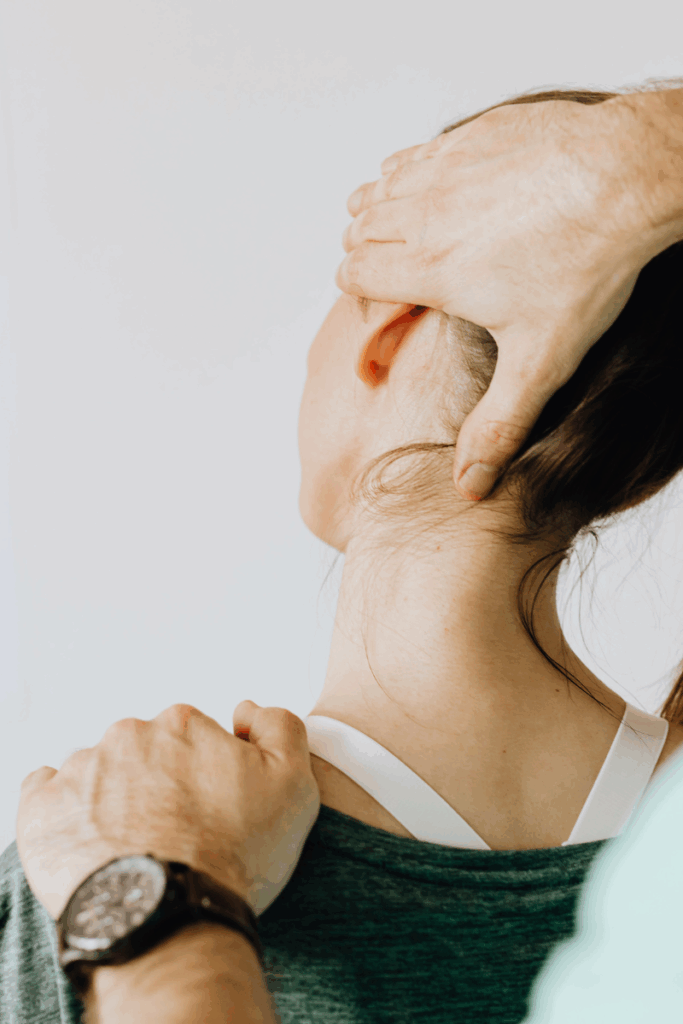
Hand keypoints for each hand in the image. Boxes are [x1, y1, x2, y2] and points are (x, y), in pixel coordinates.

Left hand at [16, 701, 319, 920]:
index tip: (209, 812)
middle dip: (156, 784)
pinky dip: (64, 811)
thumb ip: (280, 727)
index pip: (191, 738)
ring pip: (99, 774)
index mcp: (183, 724)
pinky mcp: (42, 808)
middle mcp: (128, 735)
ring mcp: (81, 770)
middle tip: (173, 834)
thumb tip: (245, 710)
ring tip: (133, 849)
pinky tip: (87, 840)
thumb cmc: (232, 856)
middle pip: (144, 753)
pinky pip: (47, 793)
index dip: (203, 776)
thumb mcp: (293, 785)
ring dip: (113, 800)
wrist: (168, 919)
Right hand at [337, 95, 670, 497]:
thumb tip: (468, 486)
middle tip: (394, 272)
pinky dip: (411, 173)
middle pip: (358, 229)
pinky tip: (438, 190)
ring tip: (407, 233)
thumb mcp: (541, 361)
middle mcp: (425, 214)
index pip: (355, 274)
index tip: (378, 302)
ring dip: (380, 210)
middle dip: (365, 252)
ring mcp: (446, 169)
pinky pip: (416, 153)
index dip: (358, 291)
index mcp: (429, 268)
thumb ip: (498, 425)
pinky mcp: (473, 137)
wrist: (628, 179)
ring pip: (378, 186)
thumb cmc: (586, 267)